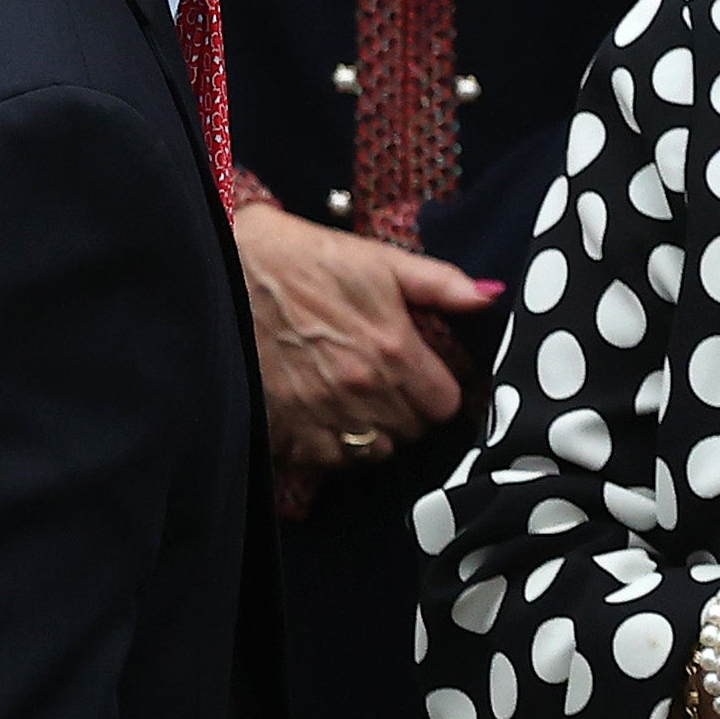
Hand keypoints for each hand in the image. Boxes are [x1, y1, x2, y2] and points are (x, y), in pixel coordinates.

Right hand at [233, 203, 496, 476]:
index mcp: (394, 350)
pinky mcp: (282, 425)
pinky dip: (333, 446)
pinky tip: (326, 416)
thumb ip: (443, 284)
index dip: (438, 391)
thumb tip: (493, 296)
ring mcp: (320, 412)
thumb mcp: (382, 261)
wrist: (226, 269)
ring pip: (375, 451)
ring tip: (359, 401)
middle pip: (412, 430)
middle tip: (389, 384)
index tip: (423, 376)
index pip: (445, 405)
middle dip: (408, 410)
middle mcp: (361, 390)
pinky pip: (327, 459)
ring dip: (375, 432)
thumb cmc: (308, 259)